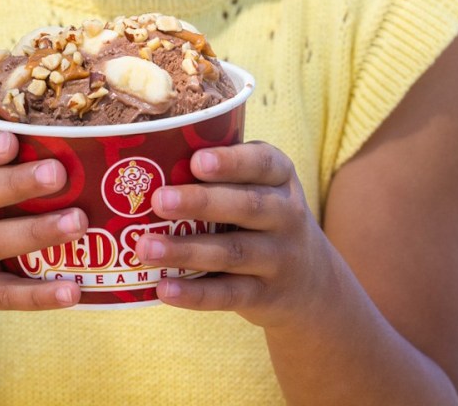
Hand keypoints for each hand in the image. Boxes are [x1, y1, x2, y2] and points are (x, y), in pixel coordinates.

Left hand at [134, 141, 333, 326]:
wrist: (312, 281)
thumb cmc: (262, 215)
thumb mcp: (258, 186)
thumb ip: (222, 173)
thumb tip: (151, 162)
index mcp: (281, 177)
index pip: (263, 163)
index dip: (230, 162)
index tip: (197, 161)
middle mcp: (287, 215)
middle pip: (247, 206)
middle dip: (201, 202)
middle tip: (159, 200)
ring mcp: (280, 258)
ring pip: (232, 253)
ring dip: (186, 250)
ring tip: (145, 246)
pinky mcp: (267, 296)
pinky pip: (228, 295)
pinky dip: (195, 294)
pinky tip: (163, 288)